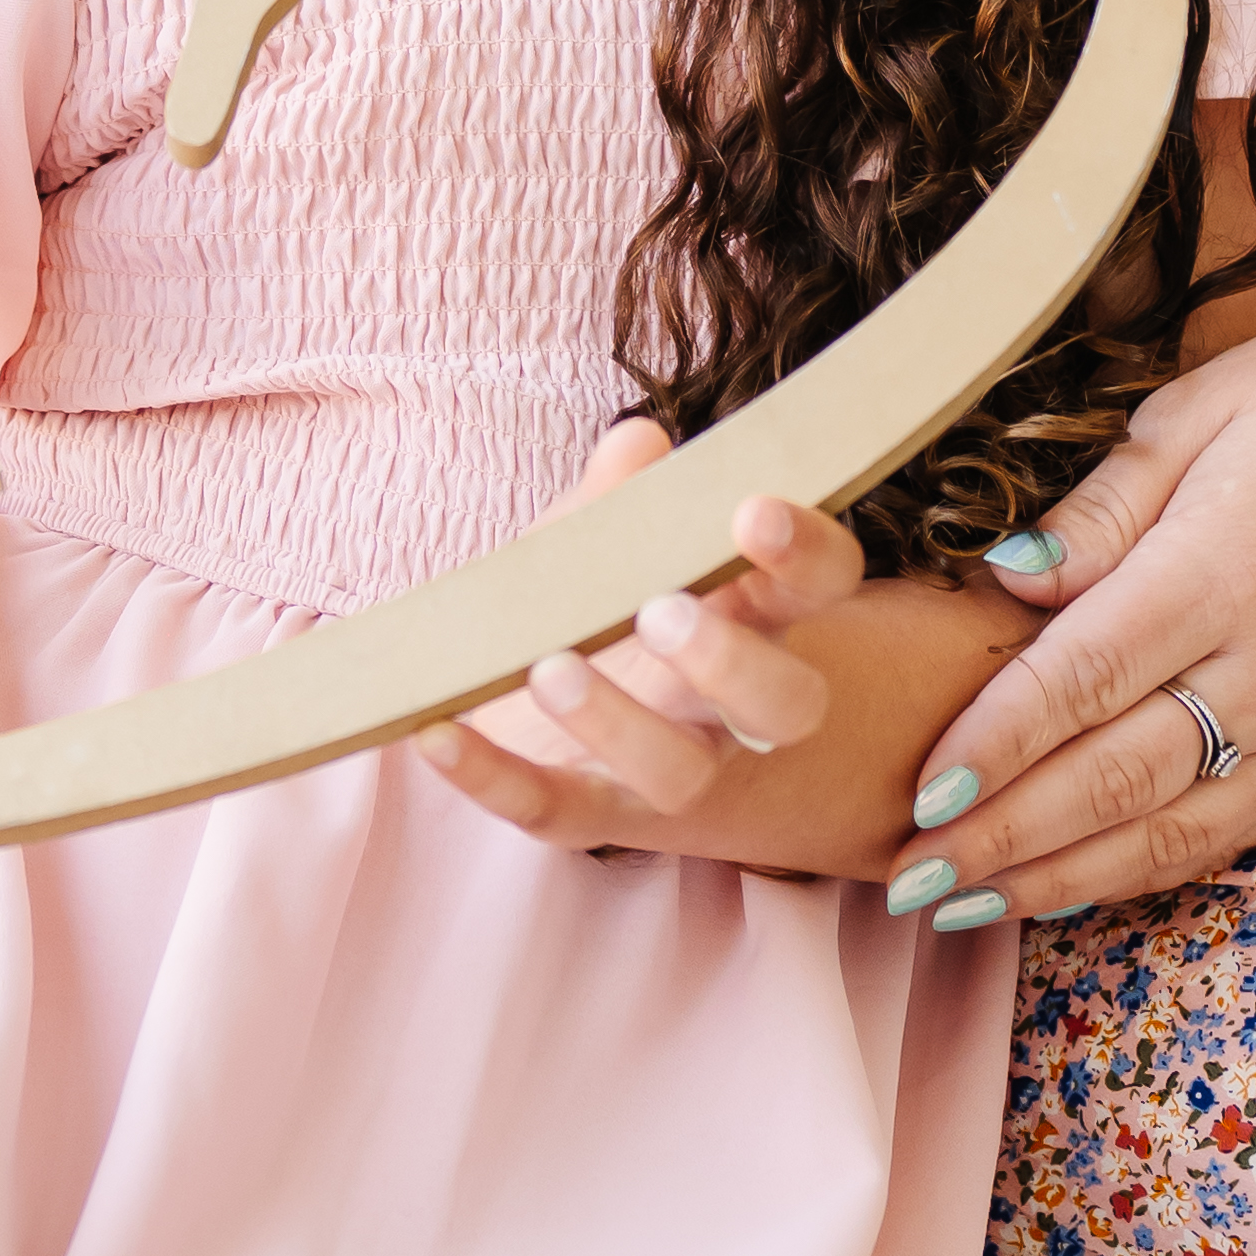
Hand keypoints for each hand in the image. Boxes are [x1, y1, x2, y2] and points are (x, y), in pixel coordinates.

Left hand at [421, 443, 855, 847]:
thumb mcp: (605, 535)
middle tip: (661, 612)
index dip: (804, 551)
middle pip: (782, 705)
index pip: (821, 583)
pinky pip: (550, 808)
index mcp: (756, 613)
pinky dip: (490, 777)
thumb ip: (622, 494)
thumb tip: (637, 446)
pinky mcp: (585, 809)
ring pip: (678, 774)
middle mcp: (731, 707)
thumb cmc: (599, 597)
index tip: (751, 512)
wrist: (551, 708)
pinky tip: (434, 733)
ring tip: (552, 668)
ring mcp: (665, 769)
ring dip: (620, 725)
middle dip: (731, 662)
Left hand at [894, 275, 1255, 918]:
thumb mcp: (1191, 416)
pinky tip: (1063, 887)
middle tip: (907, 879)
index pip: (1083, 679)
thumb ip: (1097, 514)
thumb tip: (1004, 582)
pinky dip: (1140, 871)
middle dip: (1001, 839)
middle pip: (1115, 776)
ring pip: (1169, 830)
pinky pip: (1227, 833)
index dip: (994, 746)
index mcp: (1223, 566)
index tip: (920, 794)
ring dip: (1057, 879)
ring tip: (960, 904)